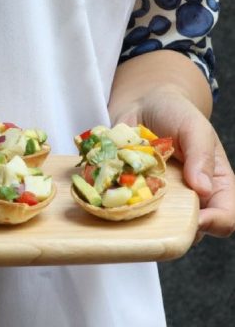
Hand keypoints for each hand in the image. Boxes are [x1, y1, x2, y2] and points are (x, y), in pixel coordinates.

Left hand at [111, 86, 234, 239]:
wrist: (143, 103)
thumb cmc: (176, 113)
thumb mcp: (195, 128)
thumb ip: (201, 156)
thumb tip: (203, 189)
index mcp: (215, 185)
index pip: (226, 216)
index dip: (216, 223)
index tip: (197, 220)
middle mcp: (188, 197)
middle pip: (188, 229)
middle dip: (175, 227)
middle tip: (159, 210)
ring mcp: (160, 197)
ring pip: (155, 224)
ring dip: (143, 217)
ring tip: (132, 200)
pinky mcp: (133, 192)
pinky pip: (127, 206)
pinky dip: (119, 203)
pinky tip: (110, 191)